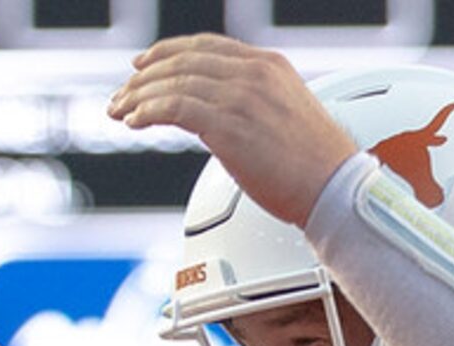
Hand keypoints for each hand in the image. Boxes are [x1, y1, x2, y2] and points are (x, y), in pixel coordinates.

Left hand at [109, 35, 357, 227]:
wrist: (333, 189)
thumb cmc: (315, 167)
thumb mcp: (284, 115)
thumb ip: (253, 103)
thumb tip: (218, 115)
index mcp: (268, 65)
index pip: (205, 46)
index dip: (168, 53)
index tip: (144, 65)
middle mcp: (252, 74)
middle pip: (183, 62)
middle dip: (144, 77)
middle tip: (122, 94)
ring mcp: (240, 97)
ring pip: (173, 83)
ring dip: (139, 97)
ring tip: (120, 111)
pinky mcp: (228, 125)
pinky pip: (175, 108)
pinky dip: (148, 111)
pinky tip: (135, 121)